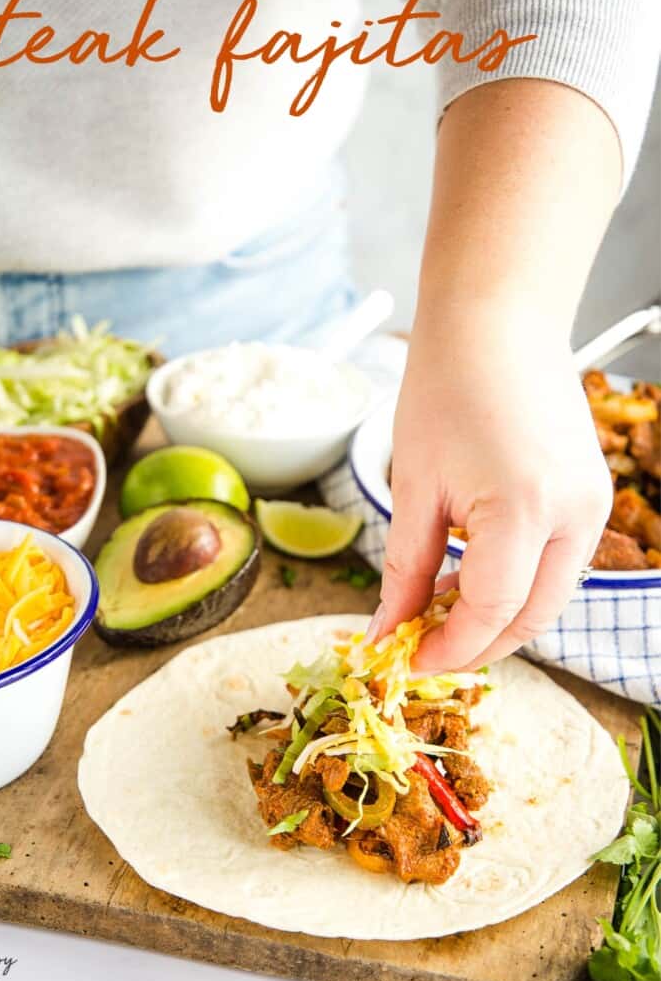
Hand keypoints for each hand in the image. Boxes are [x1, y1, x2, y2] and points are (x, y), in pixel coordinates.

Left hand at [367, 304, 611, 672]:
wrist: (496, 320)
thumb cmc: (446, 385)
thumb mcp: (414, 485)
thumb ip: (404, 567)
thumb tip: (387, 629)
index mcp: (526, 508)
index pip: (492, 612)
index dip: (447, 647)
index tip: (405, 659)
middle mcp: (576, 514)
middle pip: (532, 617)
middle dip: (476, 643)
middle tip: (421, 645)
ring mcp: (593, 504)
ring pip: (550, 596)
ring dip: (498, 616)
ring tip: (438, 609)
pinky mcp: (593, 494)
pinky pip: (559, 563)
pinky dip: (518, 582)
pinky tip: (472, 575)